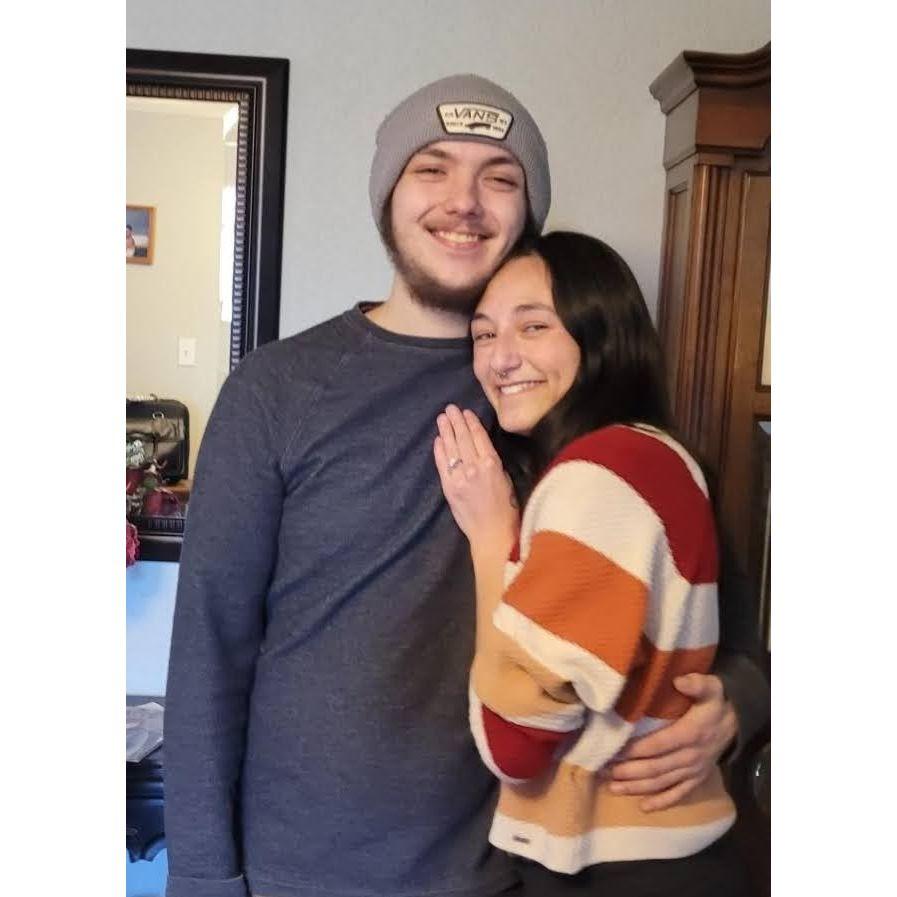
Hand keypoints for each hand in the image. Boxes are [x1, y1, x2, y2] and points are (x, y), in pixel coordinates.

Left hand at [433, 405, 517, 552]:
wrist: (492, 533)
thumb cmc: (505, 508)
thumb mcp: (505, 479)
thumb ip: (492, 462)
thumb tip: (481, 448)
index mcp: (493, 463)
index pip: (479, 436)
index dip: (471, 422)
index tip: (466, 412)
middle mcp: (475, 467)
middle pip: (463, 438)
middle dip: (456, 421)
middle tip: (450, 409)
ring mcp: (460, 477)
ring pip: (452, 448)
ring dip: (446, 431)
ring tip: (442, 419)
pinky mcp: (449, 487)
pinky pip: (442, 464)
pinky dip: (439, 450)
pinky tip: (438, 440)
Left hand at [605, 673, 736, 811]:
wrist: (737, 723)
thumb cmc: (715, 703)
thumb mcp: (712, 687)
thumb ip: (697, 683)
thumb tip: (679, 680)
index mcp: (690, 734)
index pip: (658, 745)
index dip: (635, 750)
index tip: (614, 751)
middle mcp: (691, 756)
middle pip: (655, 768)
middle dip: (628, 772)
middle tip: (604, 771)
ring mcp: (693, 771)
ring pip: (662, 783)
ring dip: (637, 787)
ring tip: (613, 788)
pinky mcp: (696, 780)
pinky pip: (679, 795)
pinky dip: (661, 802)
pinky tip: (643, 808)